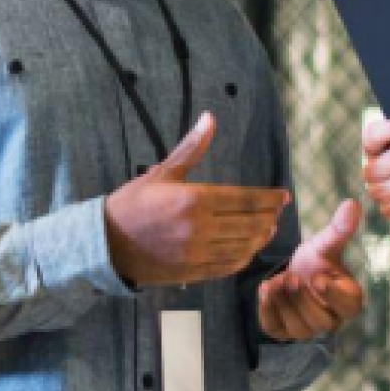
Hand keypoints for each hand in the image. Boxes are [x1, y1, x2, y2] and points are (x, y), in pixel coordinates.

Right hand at [105, 113, 291, 286]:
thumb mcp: (162, 172)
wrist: (106, 243)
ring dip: (260, 238)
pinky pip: (228, 266)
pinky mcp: (193, 273)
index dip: (269, 199)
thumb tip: (210, 118)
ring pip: (243, 248)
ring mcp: (197, 254)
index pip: (245, 199)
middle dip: (269, 217)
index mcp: (194, 200)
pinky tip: (248, 250)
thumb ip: (191, 148)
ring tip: (267, 229)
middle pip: (250, 224)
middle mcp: (199, 228)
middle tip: (277, 212)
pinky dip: (243, 258)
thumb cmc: (133, 203)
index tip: (283, 196)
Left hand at [258, 199, 365, 340]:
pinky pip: (276, 329)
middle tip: (291, 277)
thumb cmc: (316, 261)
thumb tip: (352, 203)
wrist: (293, 271)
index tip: (319, 278)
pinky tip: (264, 290)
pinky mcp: (284, 331)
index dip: (333, 296)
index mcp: (348, 300)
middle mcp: (331, 320)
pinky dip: (267, 310)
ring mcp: (307, 330)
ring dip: (284, 305)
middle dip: (303, 300)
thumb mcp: (325, 244)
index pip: (348, 306)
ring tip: (275, 281)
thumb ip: (338, 229)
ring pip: (299, 329)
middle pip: (321, 322)